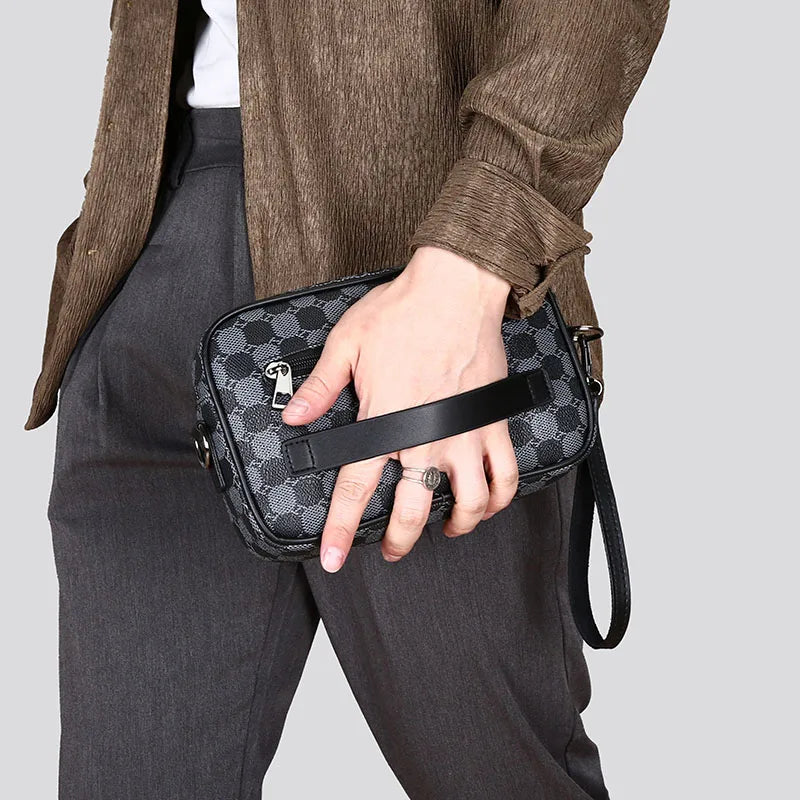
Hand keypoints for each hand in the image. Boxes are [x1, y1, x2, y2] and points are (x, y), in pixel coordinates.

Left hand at [281, 246, 518, 571]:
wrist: (455, 288)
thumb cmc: (402, 311)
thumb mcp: (347, 345)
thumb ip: (321, 386)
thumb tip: (294, 416)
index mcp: (385, 421)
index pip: (357, 489)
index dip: (342, 530)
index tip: (335, 557)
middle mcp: (426, 437)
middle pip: (415, 510)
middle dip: (400, 541)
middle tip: (392, 550)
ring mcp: (464, 433)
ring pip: (469, 502)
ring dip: (457, 525)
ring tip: (444, 529)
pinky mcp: (492, 422)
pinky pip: (506, 473)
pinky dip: (499, 497)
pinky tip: (488, 503)